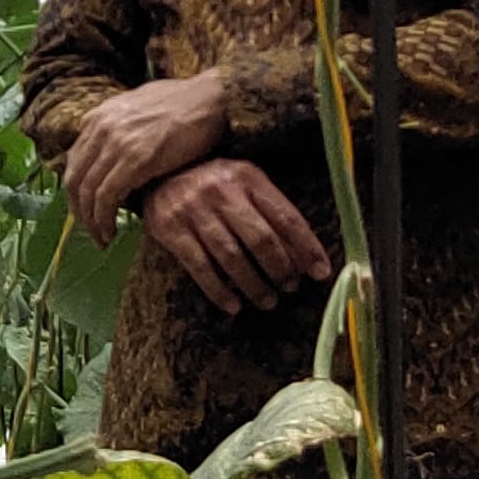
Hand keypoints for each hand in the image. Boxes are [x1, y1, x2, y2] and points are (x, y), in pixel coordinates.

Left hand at [64, 73, 230, 243]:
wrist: (213, 99)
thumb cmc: (186, 105)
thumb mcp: (140, 108)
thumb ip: (121, 127)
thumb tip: (114, 149)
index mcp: (99, 116)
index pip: (74, 162)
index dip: (76, 192)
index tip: (86, 211)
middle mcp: (101, 127)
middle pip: (75, 180)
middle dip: (80, 212)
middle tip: (92, 231)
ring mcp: (116, 142)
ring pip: (88, 193)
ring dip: (92, 222)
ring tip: (103, 238)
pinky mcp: (135, 159)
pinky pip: (107, 197)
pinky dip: (105, 219)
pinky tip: (112, 232)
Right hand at [139, 159, 330, 314]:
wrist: (158, 173)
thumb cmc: (212, 183)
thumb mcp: (243, 183)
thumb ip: (270, 211)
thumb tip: (302, 255)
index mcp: (248, 176)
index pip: (286, 217)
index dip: (307, 248)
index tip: (321, 272)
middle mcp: (221, 190)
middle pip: (261, 239)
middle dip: (281, 269)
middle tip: (290, 288)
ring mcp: (194, 210)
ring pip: (232, 257)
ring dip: (254, 285)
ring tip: (267, 301)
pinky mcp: (170, 229)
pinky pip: (200, 267)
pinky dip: (219, 291)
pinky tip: (233, 306)